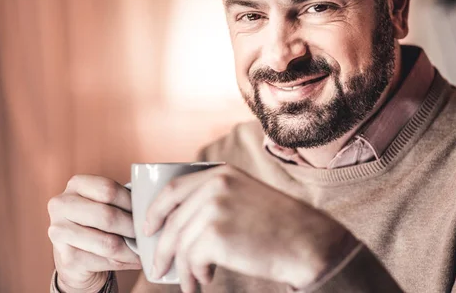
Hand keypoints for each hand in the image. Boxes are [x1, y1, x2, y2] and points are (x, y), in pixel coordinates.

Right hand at [47, 175, 141, 292]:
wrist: (76, 254)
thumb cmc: (99, 221)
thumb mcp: (107, 203)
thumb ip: (123, 199)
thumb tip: (151, 207)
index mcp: (76, 184)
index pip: (108, 189)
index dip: (131, 202)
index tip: (145, 211)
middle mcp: (61, 205)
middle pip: (107, 216)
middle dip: (132, 227)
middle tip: (147, 233)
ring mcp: (59, 232)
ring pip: (108, 242)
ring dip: (132, 248)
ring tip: (145, 248)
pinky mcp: (66, 258)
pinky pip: (105, 261)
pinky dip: (125, 262)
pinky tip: (135, 259)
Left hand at [145, 165, 349, 292]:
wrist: (306, 242)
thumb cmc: (279, 226)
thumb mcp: (246, 196)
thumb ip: (215, 200)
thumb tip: (179, 225)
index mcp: (221, 173)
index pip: (173, 189)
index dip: (156, 210)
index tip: (149, 228)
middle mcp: (214, 185)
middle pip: (172, 220)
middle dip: (162, 248)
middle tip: (158, 267)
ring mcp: (214, 207)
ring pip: (179, 243)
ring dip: (181, 268)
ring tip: (190, 283)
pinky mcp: (215, 233)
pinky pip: (190, 259)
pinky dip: (194, 275)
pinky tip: (206, 279)